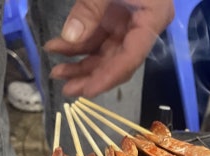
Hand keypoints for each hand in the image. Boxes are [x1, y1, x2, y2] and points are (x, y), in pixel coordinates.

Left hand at [45, 0, 173, 97]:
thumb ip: (89, 9)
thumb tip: (69, 39)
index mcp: (153, 17)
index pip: (130, 58)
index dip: (107, 77)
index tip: (85, 92)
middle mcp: (144, 25)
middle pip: (117, 60)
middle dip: (90, 74)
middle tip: (65, 89)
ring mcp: (129, 20)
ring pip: (105, 52)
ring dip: (80, 63)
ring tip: (56, 72)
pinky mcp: (115, 14)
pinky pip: (96, 36)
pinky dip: (76, 44)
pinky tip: (56, 49)